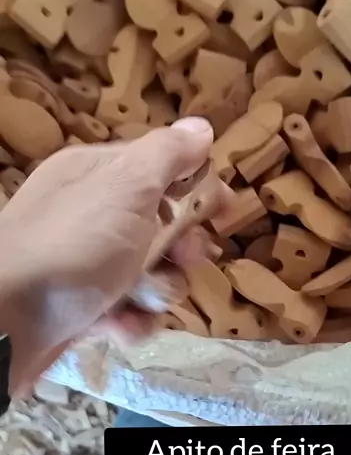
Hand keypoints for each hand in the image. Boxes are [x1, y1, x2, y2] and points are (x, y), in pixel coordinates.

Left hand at [0, 117, 219, 396]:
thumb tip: (200, 126)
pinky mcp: (84, 306)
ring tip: (141, 299)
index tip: (225, 211)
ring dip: (158, 291)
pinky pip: (128, 308)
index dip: (197, 187)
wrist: (8, 324)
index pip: (161, 167)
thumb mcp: (126, 187)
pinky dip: (131, 321)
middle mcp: (91, 213)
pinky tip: (120, 327)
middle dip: (181, 249)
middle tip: (184, 258)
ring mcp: (85, 261)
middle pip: (162, 225)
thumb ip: (167, 155)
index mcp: (97, 173)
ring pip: (151, 273)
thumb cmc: (74, 246)